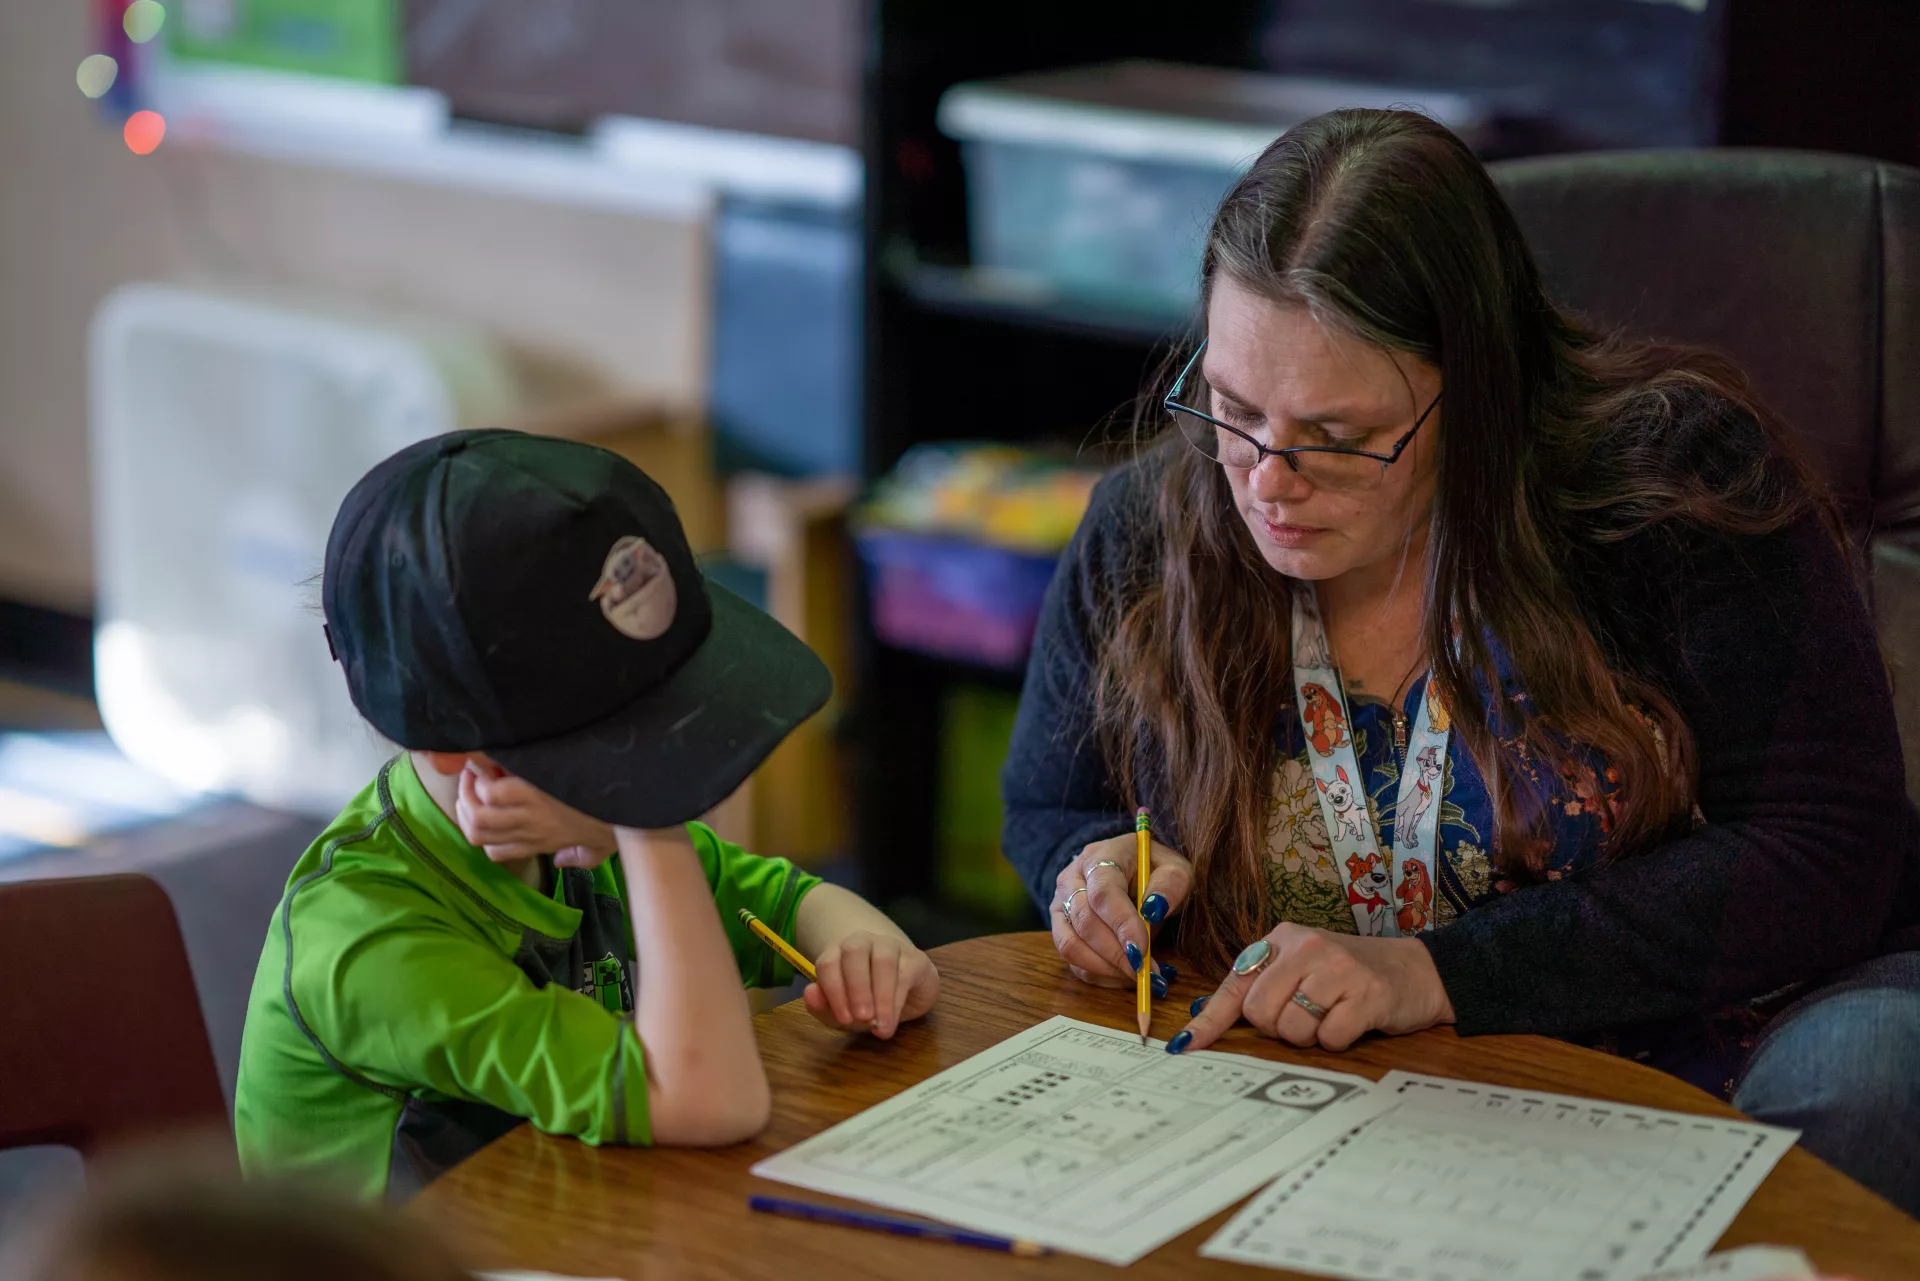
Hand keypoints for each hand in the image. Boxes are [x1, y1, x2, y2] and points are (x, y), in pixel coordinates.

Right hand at [456, 764, 616, 867]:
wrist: (633, 802)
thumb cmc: (619, 822)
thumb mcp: (600, 850)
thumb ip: (578, 858)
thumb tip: (560, 862)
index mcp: (540, 844)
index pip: (494, 852)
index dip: (482, 836)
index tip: (483, 811)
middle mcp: (530, 832)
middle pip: (477, 834)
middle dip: (464, 809)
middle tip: (468, 786)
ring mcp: (531, 814)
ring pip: (479, 815)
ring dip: (469, 792)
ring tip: (474, 772)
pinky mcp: (535, 792)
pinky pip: (494, 792)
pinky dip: (486, 780)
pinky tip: (492, 765)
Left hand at [802, 931, 939, 1038]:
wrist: (908, 994)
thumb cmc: (868, 1001)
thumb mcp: (843, 1012)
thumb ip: (824, 1007)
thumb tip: (809, 994)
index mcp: (838, 953)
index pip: (828, 963)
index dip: (833, 991)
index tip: (843, 1019)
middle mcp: (862, 943)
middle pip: (854, 952)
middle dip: (856, 987)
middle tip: (861, 1017)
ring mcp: (889, 946)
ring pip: (883, 961)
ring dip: (880, 995)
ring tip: (879, 1025)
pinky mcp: (914, 957)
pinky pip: (905, 974)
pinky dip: (897, 1000)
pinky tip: (893, 1020)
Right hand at [1051, 832, 1191, 990]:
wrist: (1133, 870)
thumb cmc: (1155, 870)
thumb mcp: (1175, 869)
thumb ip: (1170, 884)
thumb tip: (1154, 909)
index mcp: (1099, 857)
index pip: (1103, 893)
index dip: (1121, 925)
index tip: (1142, 951)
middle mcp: (1071, 880)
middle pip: (1085, 923)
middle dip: (1116, 954)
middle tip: (1146, 972)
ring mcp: (1061, 906)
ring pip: (1070, 945)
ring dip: (1105, 968)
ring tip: (1137, 976)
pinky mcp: (1061, 930)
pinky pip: (1072, 961)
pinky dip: (1098, 975)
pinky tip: (1123, 975)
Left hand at [1171, 924, 1453, 1053]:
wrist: (1417, 970)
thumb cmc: (1349, 976)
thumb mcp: (1301, 969)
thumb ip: (1260, 987)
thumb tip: (1205, 1018)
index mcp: (1281, 938)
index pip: (1235, 983)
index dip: (1209, 1020)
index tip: (1184, 1046)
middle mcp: (1305, 945)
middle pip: (1260, 1012)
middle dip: (1278, 1027)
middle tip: (1306, 1015)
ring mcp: (1337, 967)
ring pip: (1291, 1028)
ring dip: (1310, 1036)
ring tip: (1332, 1014)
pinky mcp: (1366, 992)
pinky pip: (1330, 1038)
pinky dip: (1338, 1040)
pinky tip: (1353, 1020)